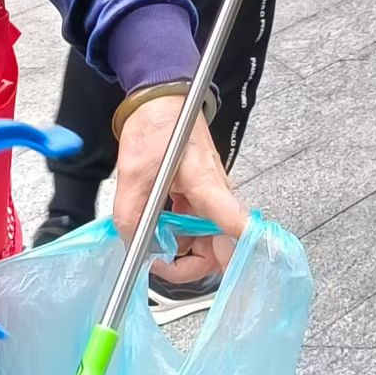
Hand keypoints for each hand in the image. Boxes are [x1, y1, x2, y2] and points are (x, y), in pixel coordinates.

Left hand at [114, 95, 247, 283]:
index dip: (245, 253)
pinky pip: (194, 228)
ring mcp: (209, 198)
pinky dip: (176, 237)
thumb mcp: (133, 171)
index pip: (237, 225)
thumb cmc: (157, 125)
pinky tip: (156, 230)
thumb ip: (130, 213)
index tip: (245, 274)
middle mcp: (216, 196)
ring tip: (151, 246)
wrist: (162, 100)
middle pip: (222, 248)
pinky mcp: (200, 197)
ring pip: (207, 242)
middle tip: (160, 266)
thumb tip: (131, 244)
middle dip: (192, 267)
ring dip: (181, 253)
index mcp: (207, 185)